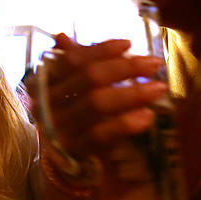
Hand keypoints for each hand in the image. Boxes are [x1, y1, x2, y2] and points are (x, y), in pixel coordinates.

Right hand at [30, 33, 167, 165]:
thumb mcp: (63, 89)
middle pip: (90, 78)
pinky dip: (125, 123)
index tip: (128, 44)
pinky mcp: (74, 150)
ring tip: (159, 88)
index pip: (72, 59)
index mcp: (42, 82)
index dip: (101, 49)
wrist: (56, 163)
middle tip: (155, 64)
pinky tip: (146, 116)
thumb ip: (69, 65)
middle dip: (126, 67)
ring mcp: (59, 127)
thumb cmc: (65, 116)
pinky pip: (101, 134)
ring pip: (98, 103)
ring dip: (133, 93)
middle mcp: (46, 103)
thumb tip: (62, 36)